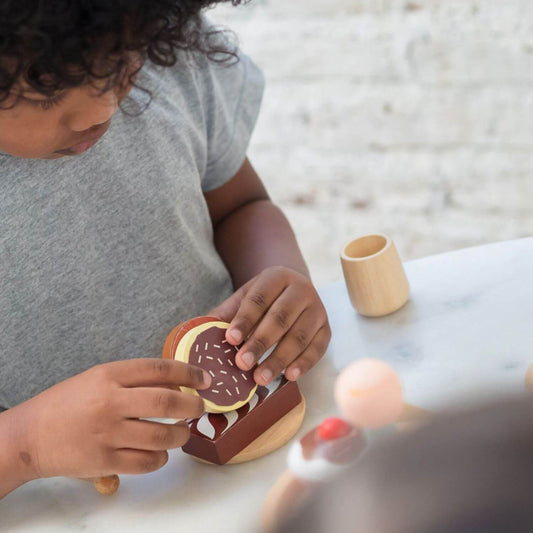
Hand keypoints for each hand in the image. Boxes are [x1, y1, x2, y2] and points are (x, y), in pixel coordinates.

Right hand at [18, 359, 210, 479]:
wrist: (31, 434)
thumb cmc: (69, 402)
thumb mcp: (99, 378)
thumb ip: (134, 379)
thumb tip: (178, 383)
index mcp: (109, 375)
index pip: (159, 369)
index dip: (189, 373)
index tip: (205, 380)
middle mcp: (110, 402)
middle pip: (167, 403)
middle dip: (192, 406)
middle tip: (199, 408)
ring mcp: (108, 434)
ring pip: (162, 436)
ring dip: (181, 435)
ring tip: (183, 433)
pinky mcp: (104, 462)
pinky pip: (146, 462)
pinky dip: (161, 458)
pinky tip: (161, 453)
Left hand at [209, 266, 330, 384]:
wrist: (294, 289)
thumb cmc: (264, 298)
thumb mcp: (244, 298)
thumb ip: (226, 313)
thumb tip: (196, 330)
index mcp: (277, 276)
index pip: (259, 299)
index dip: (244, 320)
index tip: (230, 340)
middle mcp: (302, 289)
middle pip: (280, 318)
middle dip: (260, 343)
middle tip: (242, 364)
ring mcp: (317, 309)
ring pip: (299, 336)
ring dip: (279, 359)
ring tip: (260, 378)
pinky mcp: (327, 328)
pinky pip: (317, 348)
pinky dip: (304, 363)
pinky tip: (289, 376)